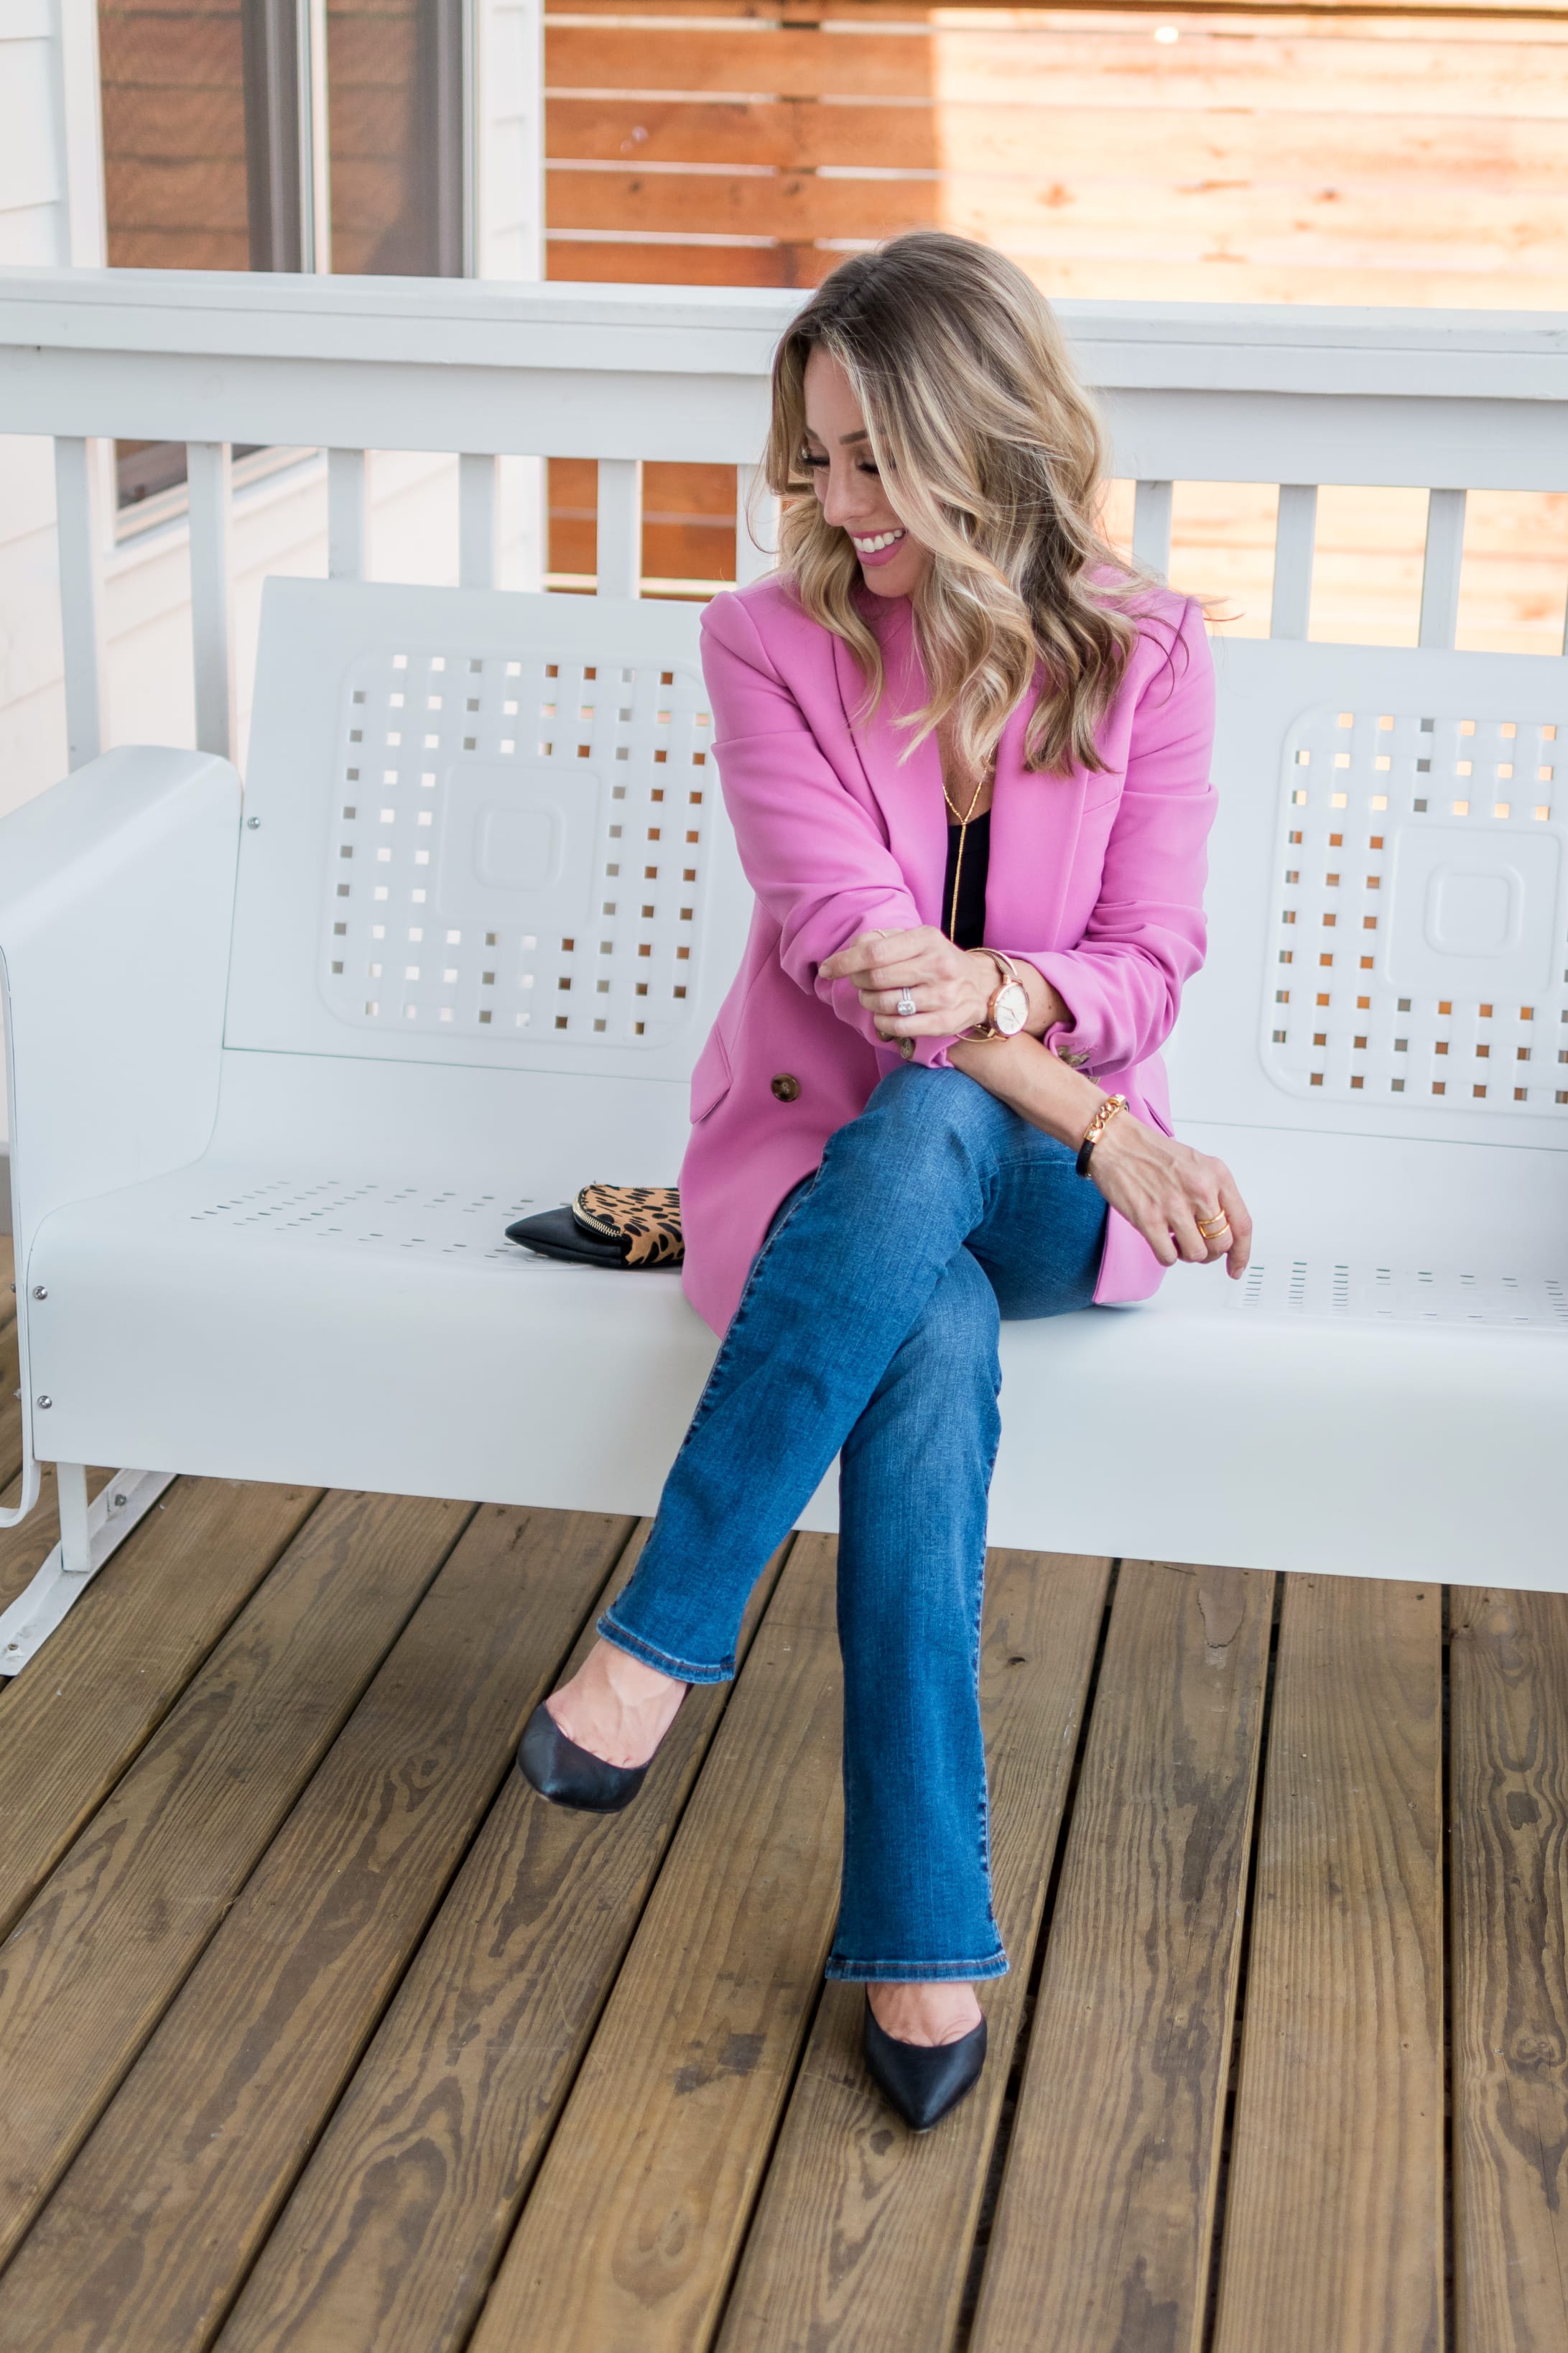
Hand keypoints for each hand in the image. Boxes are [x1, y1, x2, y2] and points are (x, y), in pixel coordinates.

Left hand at [819, 926, 1001, 1040]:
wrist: (981, 985)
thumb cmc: (937, 960)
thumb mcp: (915, 940)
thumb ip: (881, 941)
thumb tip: (848, 953)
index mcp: (927, 939)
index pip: (875, 951)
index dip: (845, 962)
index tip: (827, 969)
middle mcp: (938, 966)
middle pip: (876, 979)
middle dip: (857, 982)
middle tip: (858, 983)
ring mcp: (945, 995)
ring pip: (886, 1005)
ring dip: (869, 1003)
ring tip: (872, 998)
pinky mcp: (947, 1021)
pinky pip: (900, 1027)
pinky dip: (883, 1023)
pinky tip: (883, 1016)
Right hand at [1087, 1113, 1251, 1278]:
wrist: (1117, 1143)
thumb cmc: (1152, 1153)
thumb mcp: (1197, 1165)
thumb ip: (1214, 1194)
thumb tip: (1223, 1229)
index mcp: (1216, 1176)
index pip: (1242, 1224)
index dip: (1241, 1253)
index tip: (1235, 1266)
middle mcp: (1200, 1190)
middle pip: (1221, 1243)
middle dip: (1210, 1253)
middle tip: (1198, 1247)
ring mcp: (1174, 1205)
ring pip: (1197, 1254)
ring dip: (1187, 1254)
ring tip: (1176, 1241)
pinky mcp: (1149, 1219)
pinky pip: (1168, 1256)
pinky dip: (1166, 1256)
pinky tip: (1161, 1241)